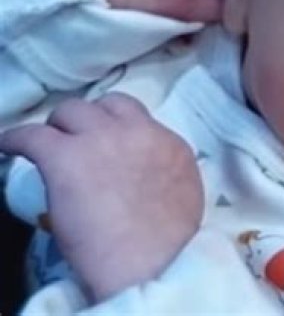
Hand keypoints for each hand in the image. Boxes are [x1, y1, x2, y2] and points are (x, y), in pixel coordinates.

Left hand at [0, 94, 203, 301]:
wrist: (149, 260)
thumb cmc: (169, 243)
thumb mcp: (184, 195)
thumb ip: (164, 172)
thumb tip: (144, 177)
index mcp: (167, 143)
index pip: (135, 115)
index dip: (116, 126)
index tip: (106, 142)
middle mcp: (136, 131)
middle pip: (104, 105)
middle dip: (89, 121)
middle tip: (76, 144)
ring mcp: (99, 139)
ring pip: (70, 111)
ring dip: (59, 127)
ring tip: (46, 145)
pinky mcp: (65, 157)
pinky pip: (31, 135)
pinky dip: (15, 139)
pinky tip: (7, 145)